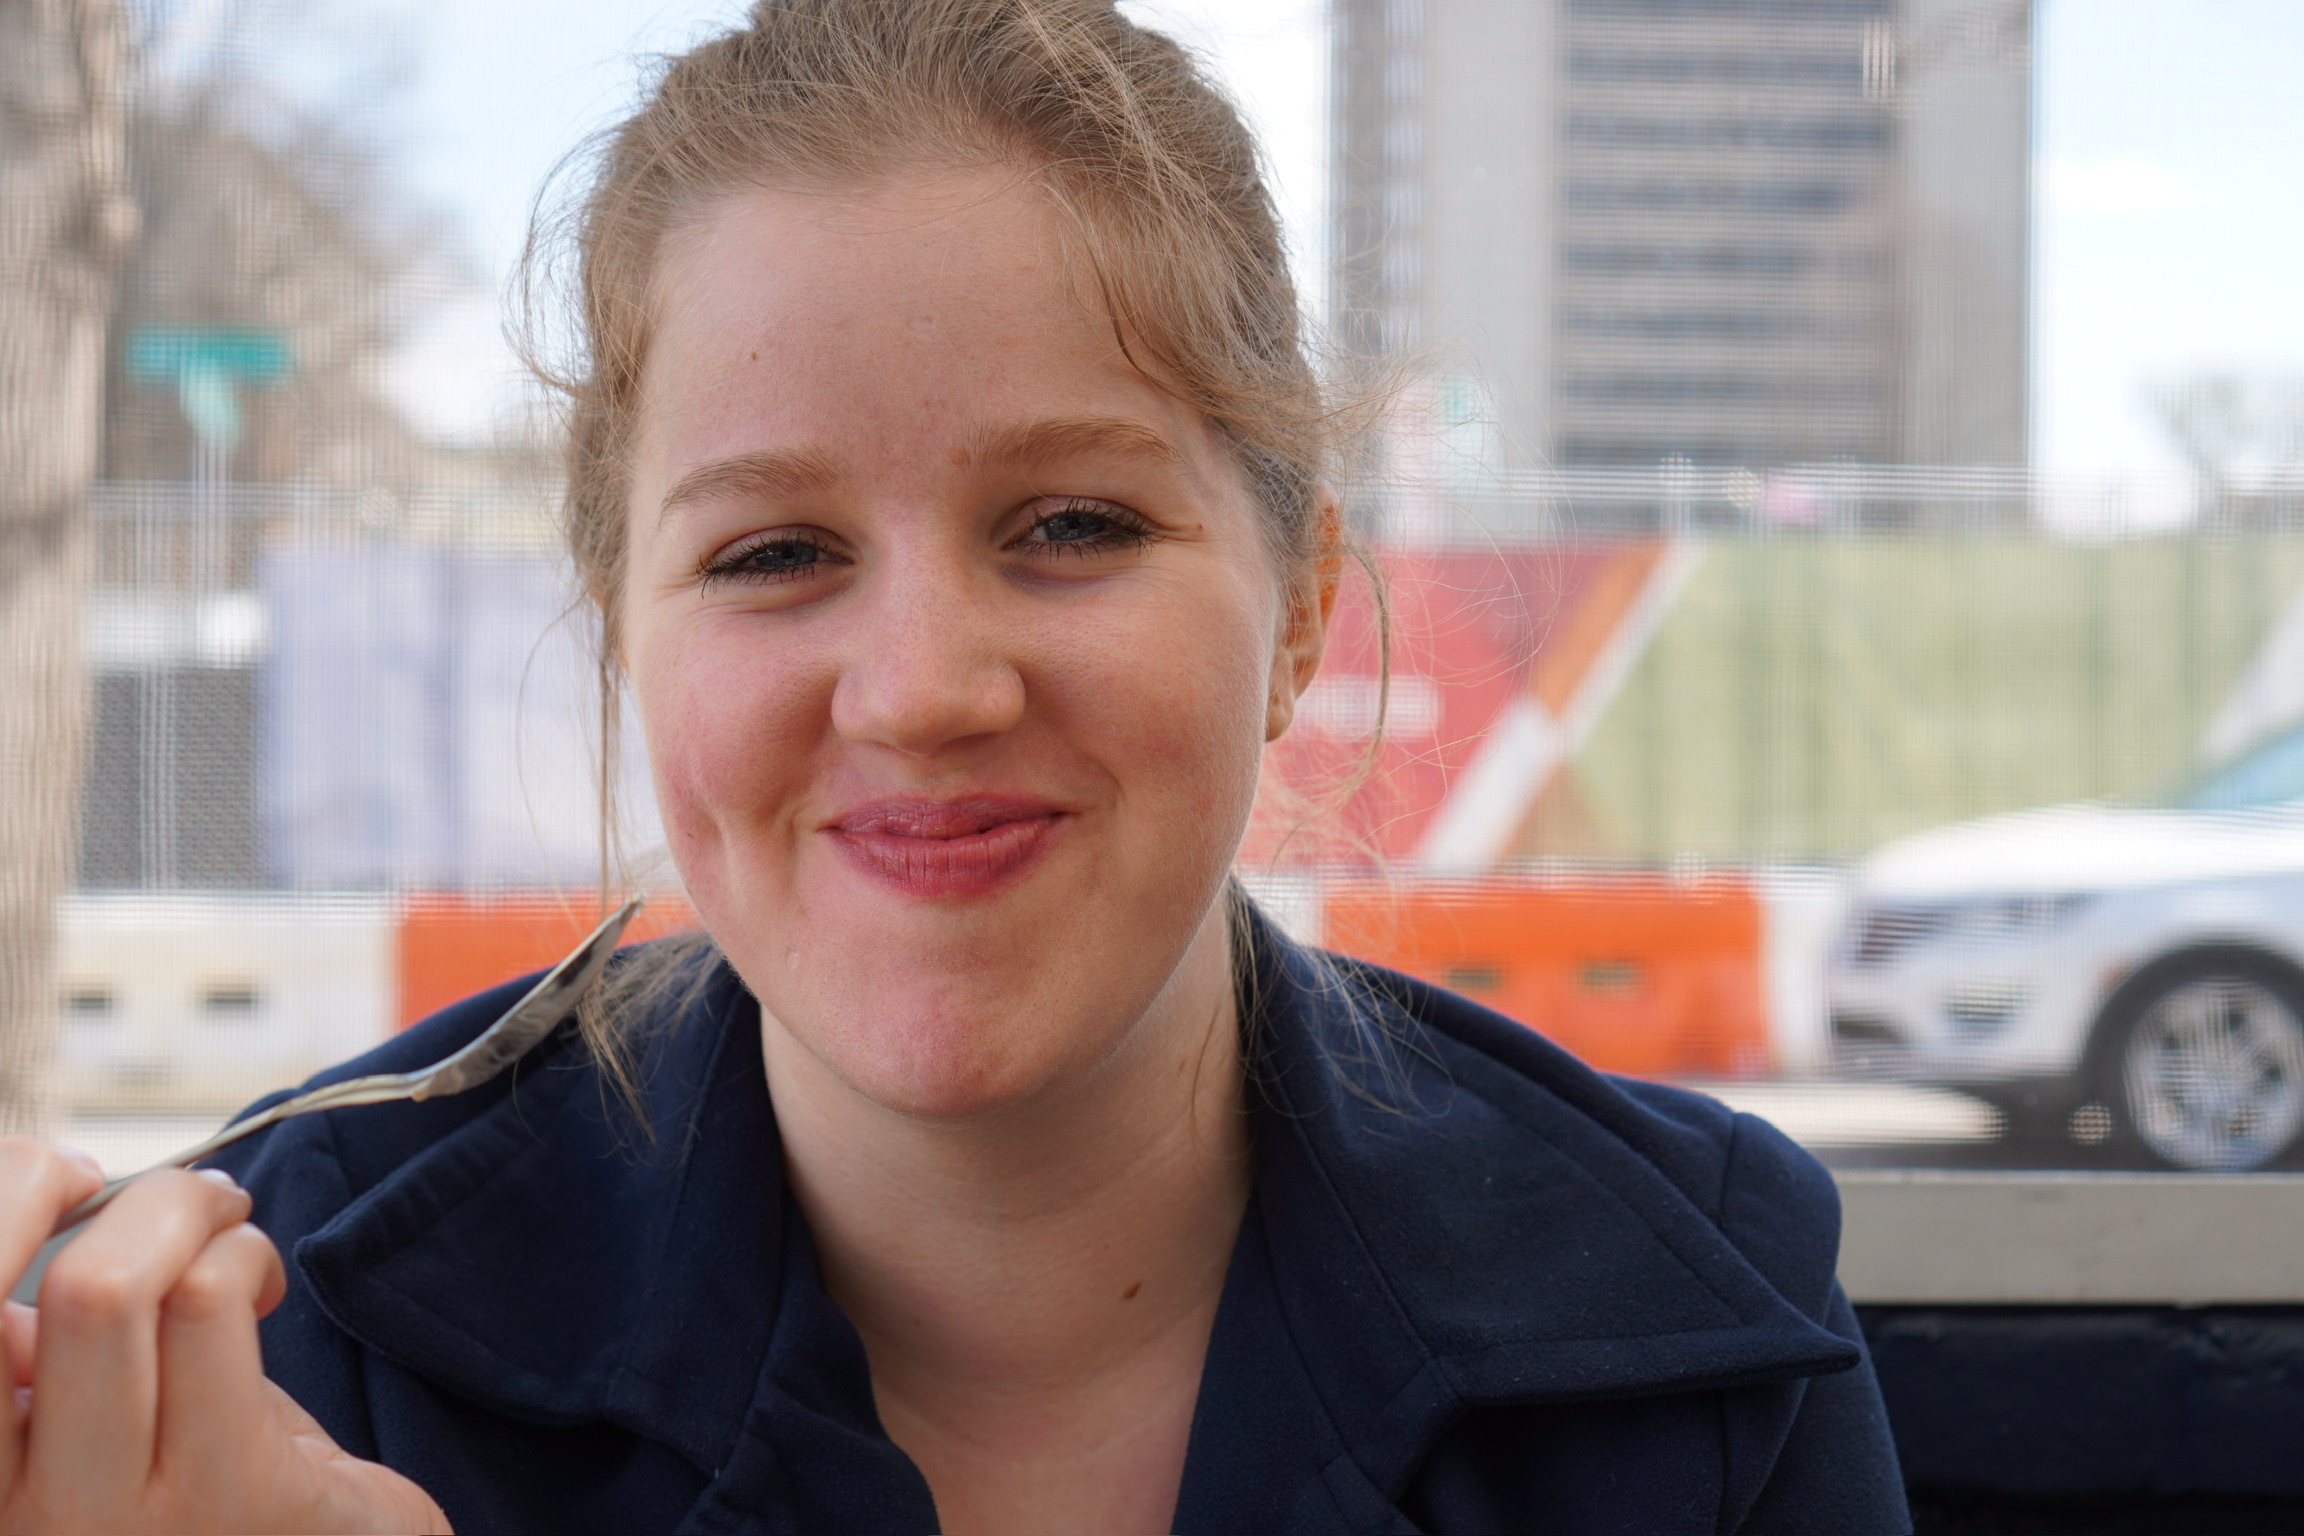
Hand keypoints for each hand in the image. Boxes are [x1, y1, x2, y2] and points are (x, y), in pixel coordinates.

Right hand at [0, 1141, 449, 1533]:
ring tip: (233, 1232)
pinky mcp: (231, 1493)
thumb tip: (18, 1216)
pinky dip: (243, 1253)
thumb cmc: (207, 1482)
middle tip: (188, 1196)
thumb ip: (34, 1355)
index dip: (4, 1203)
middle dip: (130, 1201)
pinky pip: (210, 1304)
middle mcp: (25, 1518)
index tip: (59, 1172)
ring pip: (113, 1286)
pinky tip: (265, 1284)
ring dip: (196, 1215)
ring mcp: (117, 1520)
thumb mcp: (91, 1421)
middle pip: (39, 1295)